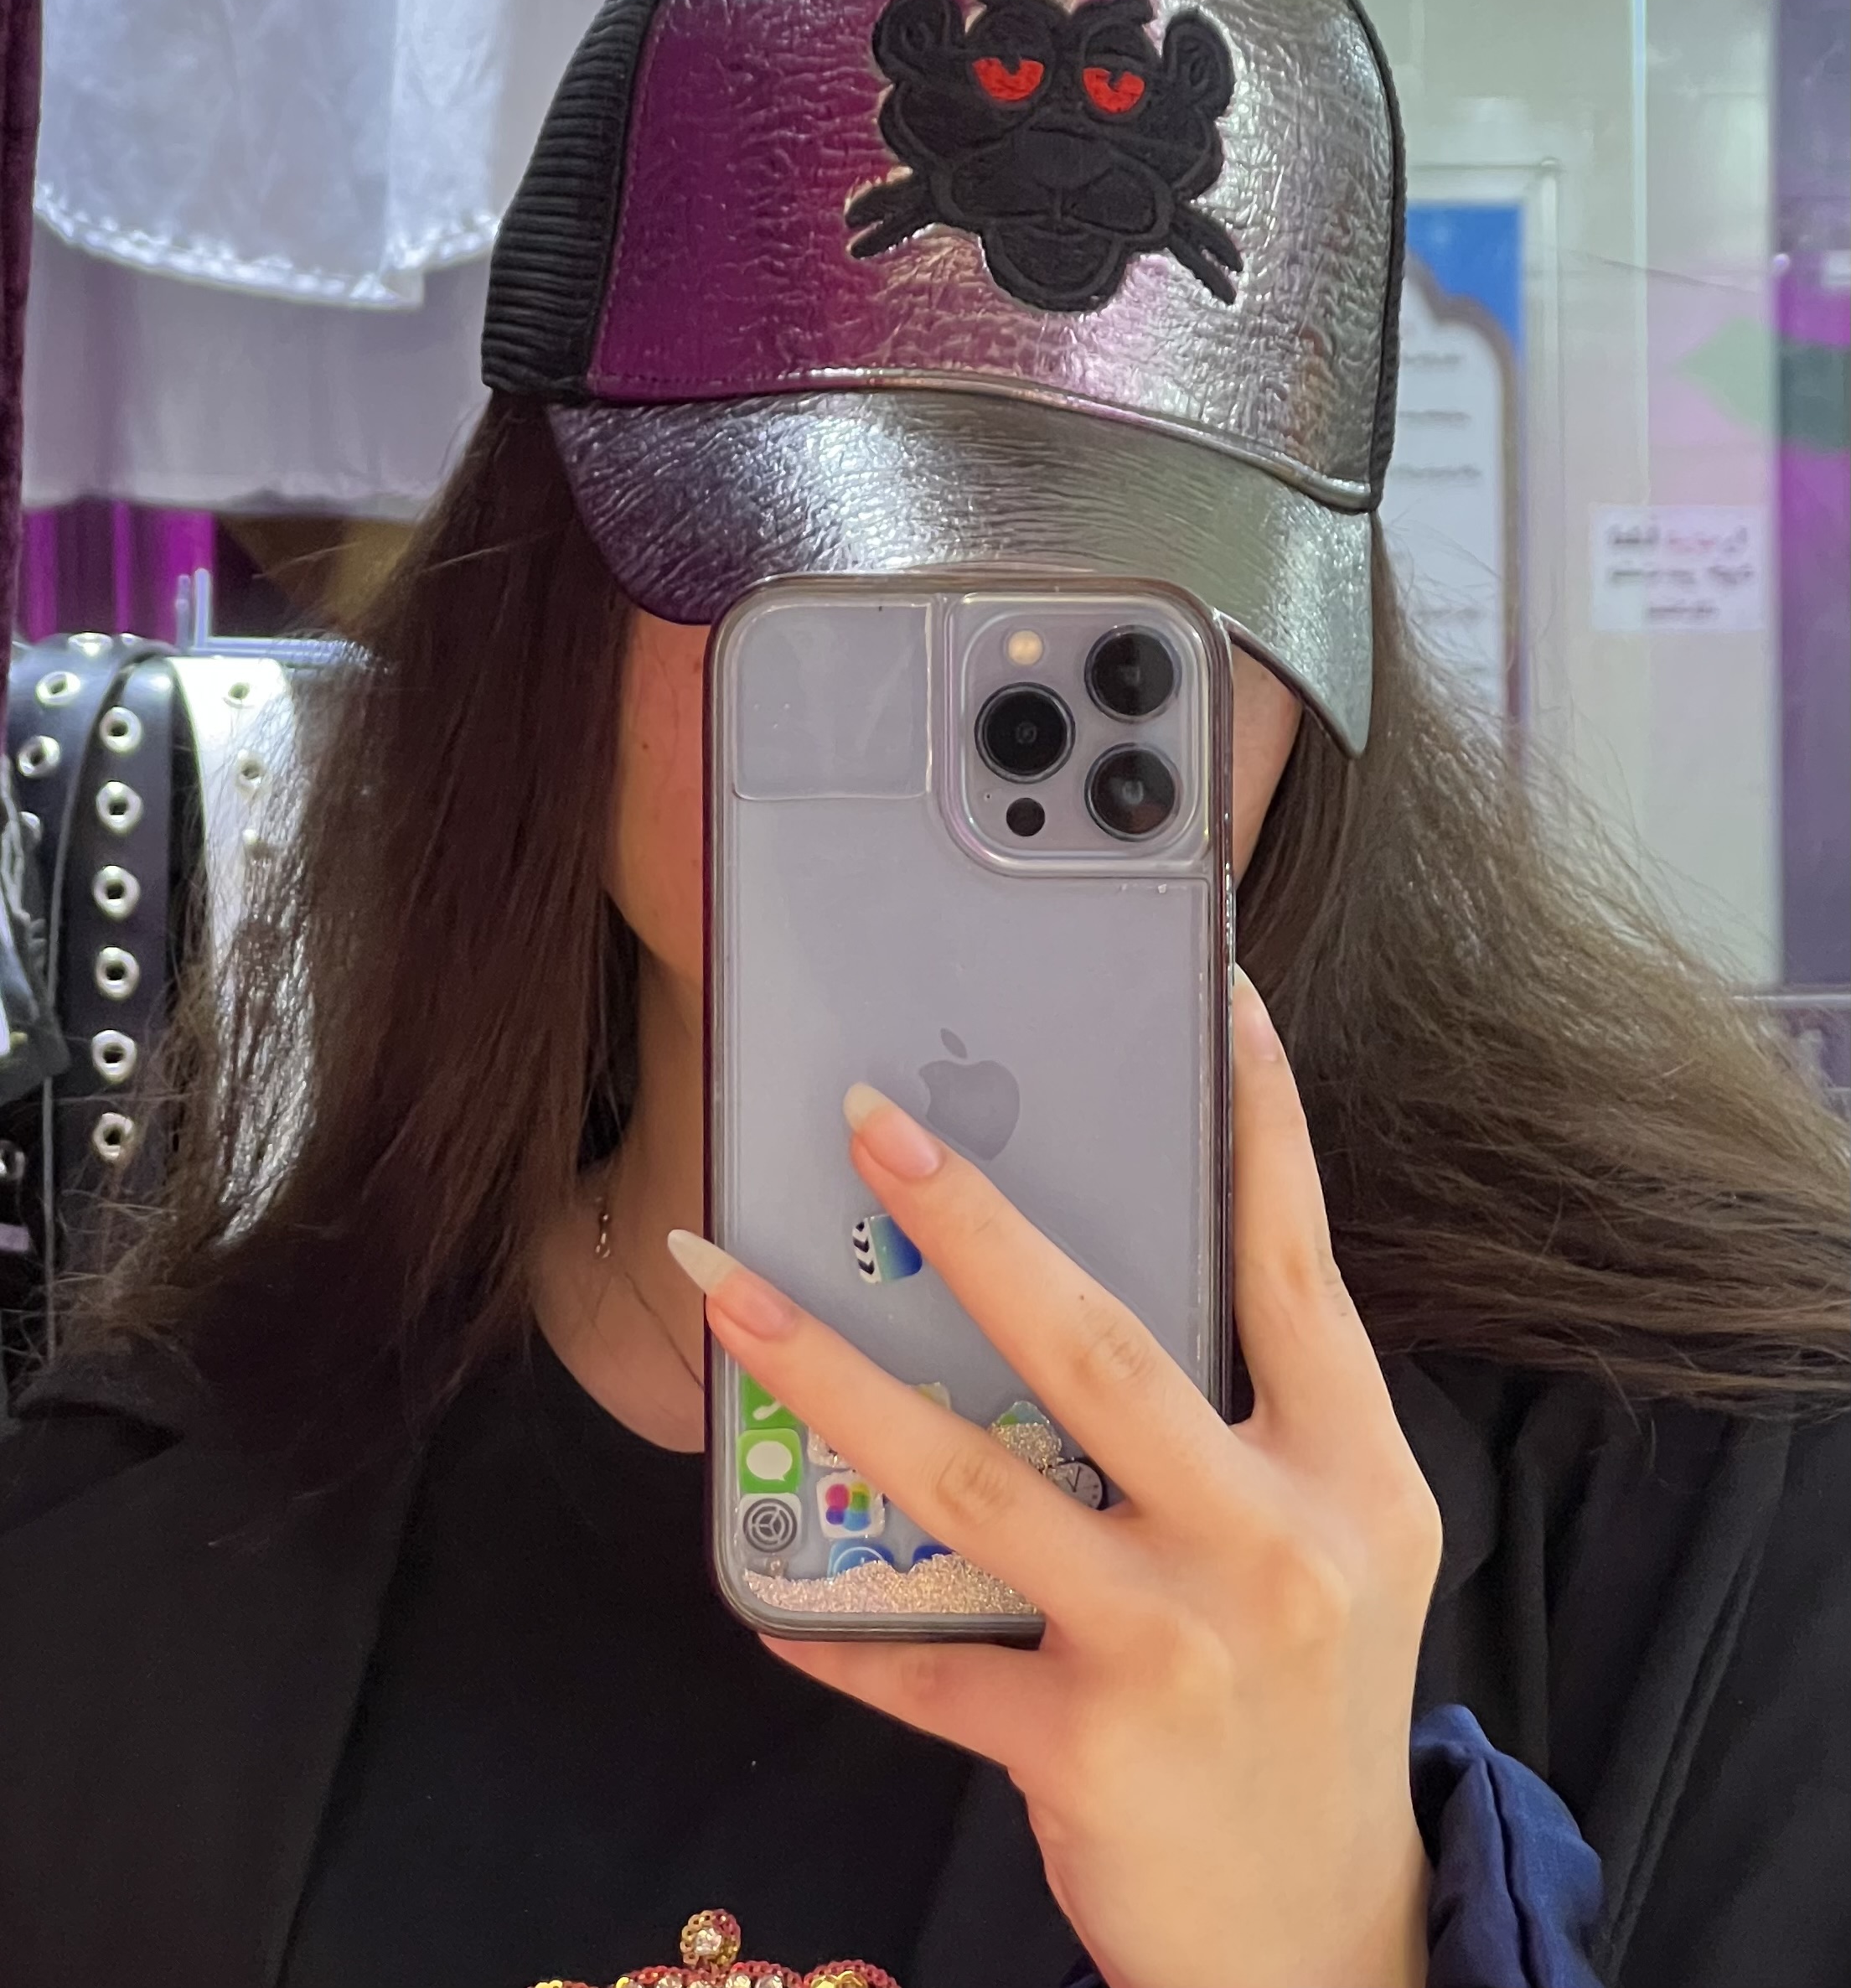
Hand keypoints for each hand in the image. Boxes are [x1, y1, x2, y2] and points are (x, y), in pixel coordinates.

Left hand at [669, 973, 1440, 1987]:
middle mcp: (1277, 1539)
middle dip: (974, 1221)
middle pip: (1101, 1342)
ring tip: (732, 1288)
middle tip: (868, 1120)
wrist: (1323, 1943)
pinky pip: (926, 1665)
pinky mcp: (1086, 1747)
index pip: (1297, 1255)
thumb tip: (1073, 1276)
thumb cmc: (1307, 1703)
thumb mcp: (1330, 1544)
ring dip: (833, 1373)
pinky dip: (842, 1627)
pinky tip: (771, 1596)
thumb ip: (1243, 1416)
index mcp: (1350, 1465)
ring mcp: (1181, 1644)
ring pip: (973, 1476)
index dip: (1258, 1117)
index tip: (1206, 993)